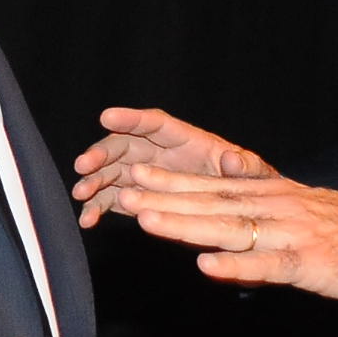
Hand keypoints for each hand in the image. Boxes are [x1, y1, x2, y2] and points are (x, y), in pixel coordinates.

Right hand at [71, 106, 274, 226]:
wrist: (251, 217)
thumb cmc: (252, 187)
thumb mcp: (257, 175)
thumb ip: (245, 166)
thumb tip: (232, 158)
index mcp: (187, 141)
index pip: (155, 124)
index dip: (130, 119)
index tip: (106, 116)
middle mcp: (161, 154)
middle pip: (125, 146)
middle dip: (101, 153)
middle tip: (84, 165)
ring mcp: (148, 178)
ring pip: (113, 173)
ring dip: (94, 181)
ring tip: (81, 194)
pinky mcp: (140, 200)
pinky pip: (113, 200)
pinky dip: (97, 208)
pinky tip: (88, 220)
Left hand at [103, 161, 337, 303]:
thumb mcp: (300, 217)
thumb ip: (258, 226)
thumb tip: (217, 238)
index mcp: (273, 194)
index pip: (213, 186)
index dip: (173, 181)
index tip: (135, 174)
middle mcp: (277, 207)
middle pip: (211, 203)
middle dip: (164, 199)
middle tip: (124, 192)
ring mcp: (291, 234)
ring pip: (229, 228)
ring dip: (185, 223)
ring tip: (147, 220)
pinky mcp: (310, 264)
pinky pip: (268, 265)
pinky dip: (236, 266)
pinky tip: (206, 266)